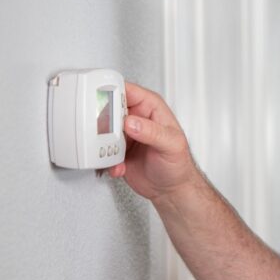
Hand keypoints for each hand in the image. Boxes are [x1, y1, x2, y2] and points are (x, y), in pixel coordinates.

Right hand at [109, 82, 199, 201]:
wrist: (171, 189)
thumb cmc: (178, 164)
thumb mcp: (171, 145)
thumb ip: (152, 132)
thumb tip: (131, 122)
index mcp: (150, 107)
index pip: (127, 90)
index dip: (111, 92)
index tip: (101, 102)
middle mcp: (135, 118)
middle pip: (108, 109)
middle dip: (102, 121)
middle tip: (105, 133)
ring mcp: (124, 134)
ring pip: (101, 130)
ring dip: (102, 143)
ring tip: (113, 153)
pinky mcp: (115, 151)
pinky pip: (101, 151)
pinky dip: (106, 161)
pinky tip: (118, 167)